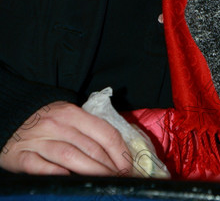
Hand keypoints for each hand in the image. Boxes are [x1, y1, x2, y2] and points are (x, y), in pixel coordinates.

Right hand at [0, 101, 132, 175]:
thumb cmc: (45, 120)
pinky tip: (71, 182)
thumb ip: (87, 129)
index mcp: (72, 113)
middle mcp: (57, 125)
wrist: (10, 117)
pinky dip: (58, 175)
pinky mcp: (22, 157)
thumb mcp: (67, 116)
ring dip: (92, 173)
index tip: (128, 166)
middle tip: (121, 180)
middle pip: (90, 149)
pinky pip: (42, 168)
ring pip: (71, 158)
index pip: (103, 132)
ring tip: (105, 185)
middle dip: (110, 168)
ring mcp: (39, 141)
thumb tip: (115, 151)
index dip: (119, 152)